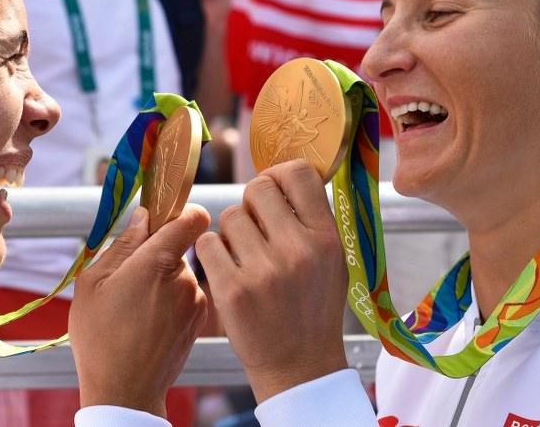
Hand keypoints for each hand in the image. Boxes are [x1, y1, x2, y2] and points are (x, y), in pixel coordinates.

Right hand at [70, 203, 210, 416]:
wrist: (124, 392)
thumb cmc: (99, 337)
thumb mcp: (93, 283)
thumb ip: (122, 244)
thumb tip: (144, 217)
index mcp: (157, 263)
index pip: (193, 216)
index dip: (181, 210)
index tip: (163, 217)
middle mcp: (185, 279)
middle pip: (178, 246)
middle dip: (156, 253)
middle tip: (129, 277)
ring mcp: (196, 301)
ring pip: (180, 271)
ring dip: (162, 279)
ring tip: (135, 306)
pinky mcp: (200, 320)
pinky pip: (186, 294)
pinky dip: (170, 299)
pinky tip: (148, 321)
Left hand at [195, 160, 348, 403]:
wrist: (299, 366)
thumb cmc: (312, 307)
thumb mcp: (332, 260)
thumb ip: (311, 218)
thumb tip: (281, 174)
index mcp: (327, 238)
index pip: (298, 173)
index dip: (279, 175)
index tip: (274, 191)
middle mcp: (298, 249)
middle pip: (257, 187)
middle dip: (252, 203)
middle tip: (257, 229)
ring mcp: (264, 270)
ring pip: (229, 216)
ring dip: (231, 233)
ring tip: (246, 258)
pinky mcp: (232, 290)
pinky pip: (208, 243)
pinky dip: (213, 254)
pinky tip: (229, 272)